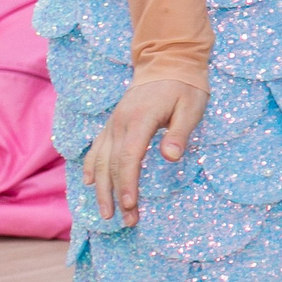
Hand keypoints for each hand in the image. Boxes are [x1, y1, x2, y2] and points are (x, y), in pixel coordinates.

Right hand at [84, 78, 206, 226]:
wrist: (168, 60)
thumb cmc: (185, 87)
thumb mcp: (192, 107)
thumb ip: (179, 133)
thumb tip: (170, 157)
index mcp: (139, 120)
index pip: (128, 159)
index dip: (127, 185)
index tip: (130, 207)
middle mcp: (120, 123)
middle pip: (111, 165)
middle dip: (116, 195)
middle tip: (124, 221)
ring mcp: (113, 123)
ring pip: (98, 160)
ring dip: (101, 188)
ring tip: (105, 213)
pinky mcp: (112, 123)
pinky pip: (96, 148)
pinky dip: (90, 167)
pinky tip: (89, 184)